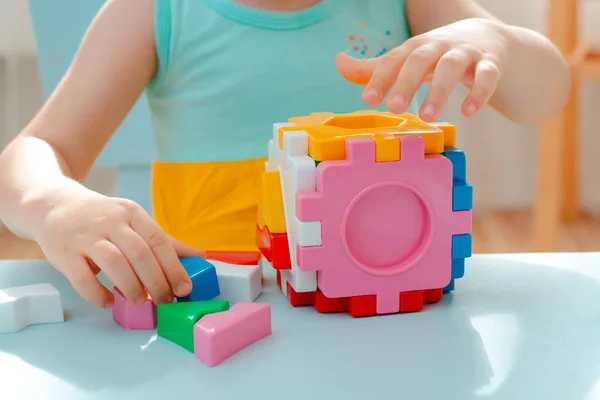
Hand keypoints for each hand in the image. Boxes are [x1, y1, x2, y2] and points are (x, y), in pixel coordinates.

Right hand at [32, 186, 203, 307]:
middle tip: (165, 300)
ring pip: (114, 263)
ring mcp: (86, 236)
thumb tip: (200, 257)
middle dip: (156, 281)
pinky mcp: (64, 253)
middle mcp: (110, 222)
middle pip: (140, 253)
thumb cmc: (102, 219)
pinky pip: (82, 278)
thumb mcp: (134, 222)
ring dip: (131, 286)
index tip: (184, 288)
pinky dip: (97, 294)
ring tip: (140, 300)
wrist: (53, 205)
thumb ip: (164, 242)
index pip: (158, 240)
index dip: (174, 266)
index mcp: (132, 213)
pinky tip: (108, 301)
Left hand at [336, 18, 507, 121]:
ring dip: (440, 91)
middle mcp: (439, 46)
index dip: (381, 77)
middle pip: (421, 59)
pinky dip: (480, 93)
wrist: (488, 38)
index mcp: (415, 47)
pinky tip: (469, 112)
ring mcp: (466, 53)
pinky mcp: (491, 63)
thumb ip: (374, 67)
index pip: (394, 59)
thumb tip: (339, 62)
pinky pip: (487, 76)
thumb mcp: (406, 59)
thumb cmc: (437, 55)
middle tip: (393, 108)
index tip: (369, 99)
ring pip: (453, 67)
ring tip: (428, 117)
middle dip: (406, 82)